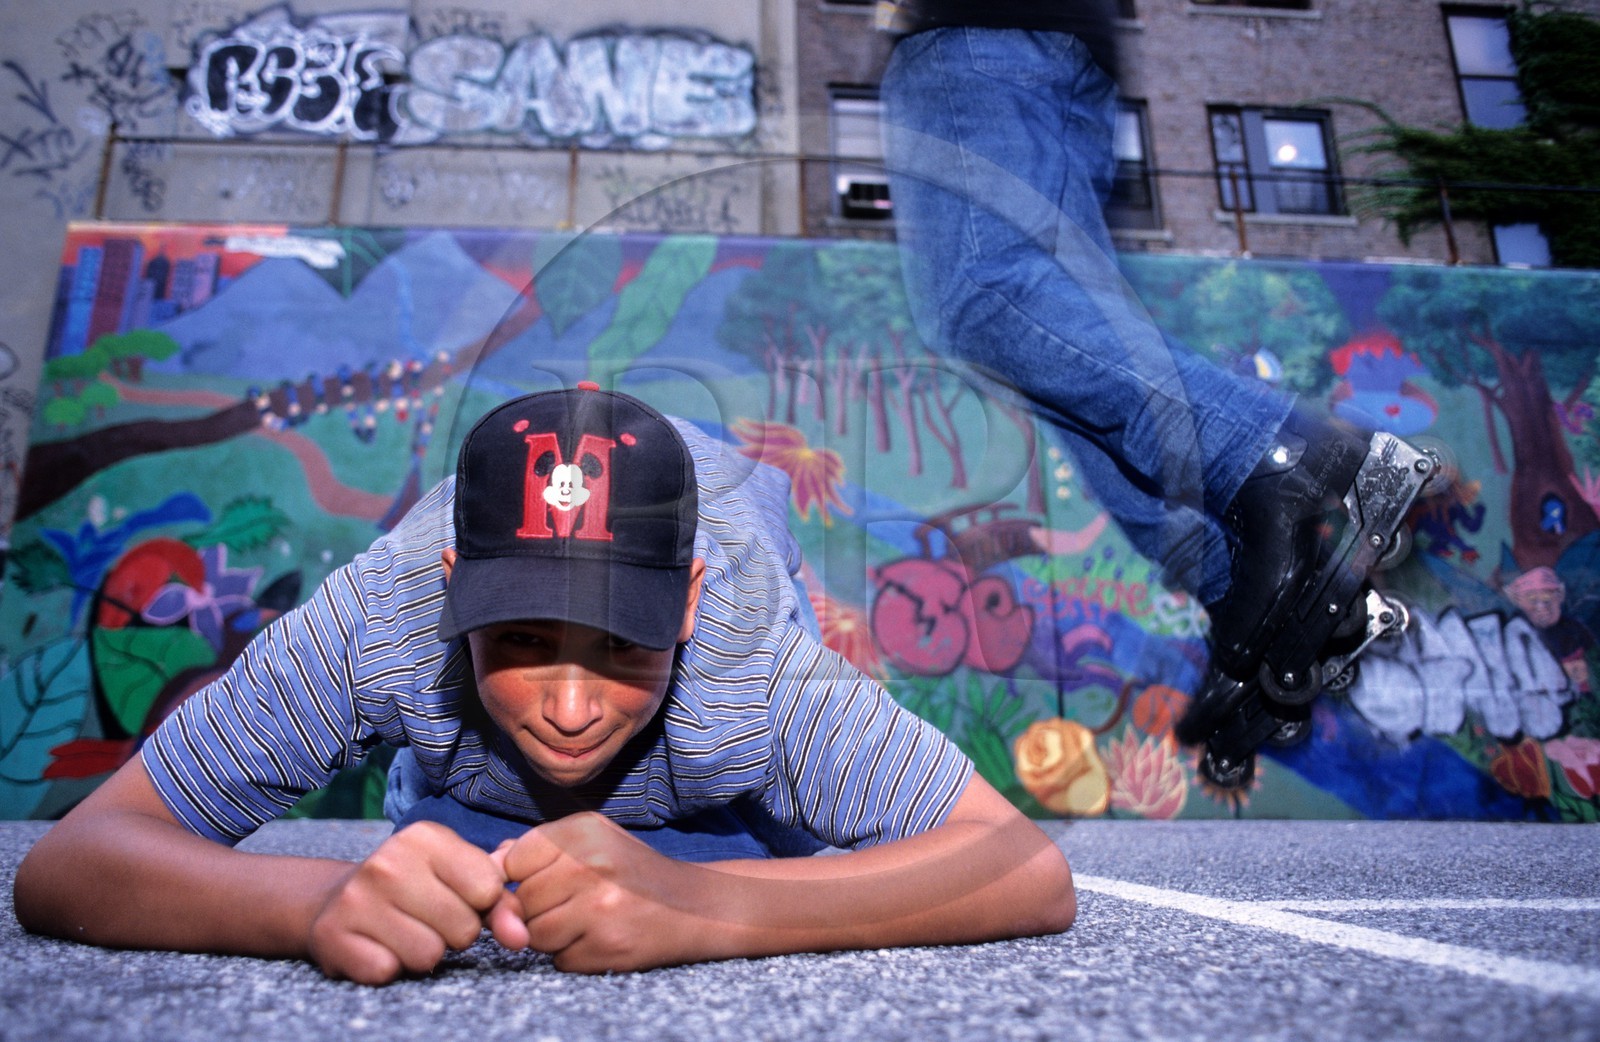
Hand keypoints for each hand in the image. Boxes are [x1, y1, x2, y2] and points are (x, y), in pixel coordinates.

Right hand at [307, 821, 510, 984]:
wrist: (336, 900)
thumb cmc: (416, 886)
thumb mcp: (461, 877)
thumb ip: (502, 902)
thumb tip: (520, 937)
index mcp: (424, 836)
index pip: (488, 889)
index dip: (480, 903)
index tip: (457, 894)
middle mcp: (387, 861)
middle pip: (463, 928)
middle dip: (454, 932)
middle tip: (427, 917)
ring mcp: (356, 898)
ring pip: (428, 955)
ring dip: (423, 953)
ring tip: (405, 931)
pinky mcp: (333, 935)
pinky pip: (388, 971)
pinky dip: (389, 966)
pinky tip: (379, 944)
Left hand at [492, 812, 723, 972]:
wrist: (694, 905)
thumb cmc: (632, 870)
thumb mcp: (592, 839)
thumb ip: (539, 846)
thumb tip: (490, 861)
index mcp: (584, 832)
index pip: (514, 860)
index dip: (519, 877)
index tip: (541, 881)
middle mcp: (591, 865)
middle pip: (521, 901)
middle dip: (536, 908)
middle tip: (570, 903)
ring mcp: (599, 908)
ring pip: (535, 935)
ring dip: (551, 935)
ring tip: (582, 920)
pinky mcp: (607, 947)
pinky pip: (559, 960)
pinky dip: (571, 955)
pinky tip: (598, 937)